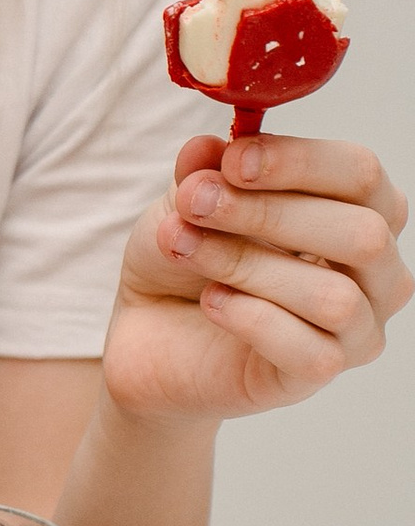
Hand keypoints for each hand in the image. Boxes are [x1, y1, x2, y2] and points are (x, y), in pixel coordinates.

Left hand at [104, 131, 411, 420]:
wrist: (150, 334)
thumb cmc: (188, 259)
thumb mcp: (186, 201)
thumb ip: (203, 172)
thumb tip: (206, 149)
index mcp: (359, 211)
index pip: (363, 174)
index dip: (300, 162)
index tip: (232, 160)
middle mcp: (375, 273)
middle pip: (363, 235)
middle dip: (269, 212)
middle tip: (195, 203)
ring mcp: (354, 331)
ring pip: (335, 298)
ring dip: (248, 264)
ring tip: (185, 248)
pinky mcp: (315, 376)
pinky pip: (310, 352)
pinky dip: (252, 319)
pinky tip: (210, 301)